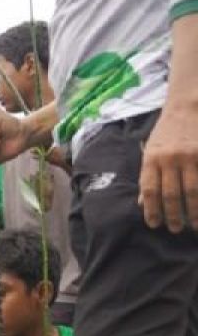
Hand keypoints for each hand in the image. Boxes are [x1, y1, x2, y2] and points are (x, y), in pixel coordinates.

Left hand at [139, 105, 197, 231]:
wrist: (187, 106)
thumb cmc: (166, 132)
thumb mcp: (150, 151)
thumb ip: (147, 176)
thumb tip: (142, 204)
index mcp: (151, 159)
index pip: (149, 191)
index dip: (151, 211)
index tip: (154, 225)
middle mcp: (170, 158)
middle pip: (171, 195)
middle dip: (173, 215)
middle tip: (175, 229)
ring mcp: (191, 156)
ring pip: (192, 191)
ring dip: (193, 212)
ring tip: (194, 225)